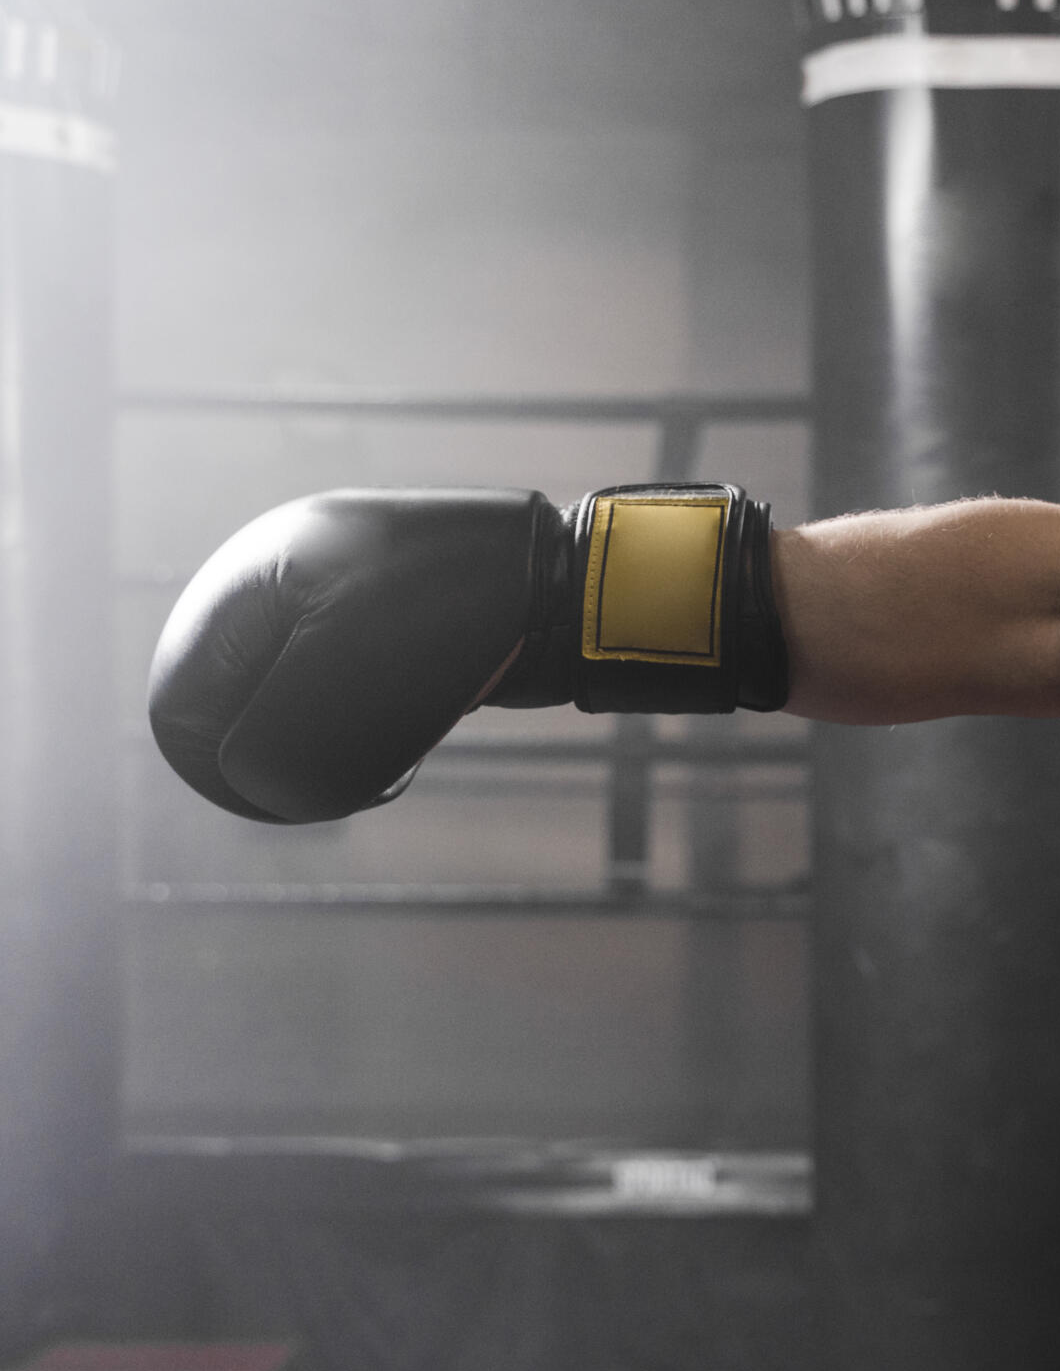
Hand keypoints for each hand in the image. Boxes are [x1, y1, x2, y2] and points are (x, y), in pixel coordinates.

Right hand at [149, 483, 786, 823]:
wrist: (570, 583)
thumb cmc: (456, 627)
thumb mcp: (345, 697)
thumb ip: (274, 755)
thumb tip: (262, 788)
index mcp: (250, 577)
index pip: (178, 705)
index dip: (223, 773)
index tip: (297, 795)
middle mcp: (281, 575)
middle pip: (234, 707)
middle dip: (282, 759)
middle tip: (357, 777)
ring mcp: (333, 591)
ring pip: (292, 707)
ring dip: (329, 748)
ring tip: (390, 757)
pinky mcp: (385, 615)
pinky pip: (342, 691)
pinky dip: (366, 727)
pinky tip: (410, 735)